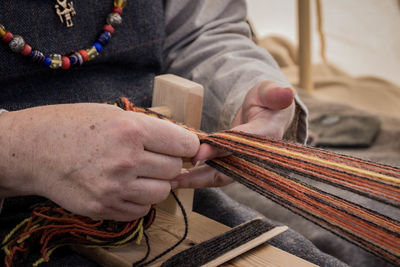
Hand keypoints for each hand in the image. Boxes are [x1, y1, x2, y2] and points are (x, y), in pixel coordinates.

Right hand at [0, 103, 198, 220]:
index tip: (182, 148)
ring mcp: (115, 187)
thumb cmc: (75, 125)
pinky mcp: (104, 207)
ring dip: (157, 183)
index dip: (187, 146)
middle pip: (174, 169)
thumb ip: (149, 129)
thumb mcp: (114, 114)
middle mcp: (127, 159)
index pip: (185, 144)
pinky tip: (126, 187)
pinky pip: (141, 210)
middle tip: (154, 158)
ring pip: (162, 192)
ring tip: (140, 173)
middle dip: (169, 163)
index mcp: (132, 130)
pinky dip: (140, 200)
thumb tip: (180, 144)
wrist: (35, 149)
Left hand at [171, 80, 294, 187]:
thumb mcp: (270, 92)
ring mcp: (244, 163)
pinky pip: (216, 174)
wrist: (269, 114)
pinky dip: (198, 178)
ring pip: (220, 176)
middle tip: (177, 177)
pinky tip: (178, 179)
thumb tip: (287, 92)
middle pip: (229, 168)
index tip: (198, 154)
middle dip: (203, 174)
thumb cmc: (267, 101)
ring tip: (172, 181)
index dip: (220, 149)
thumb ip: (275, 93)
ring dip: (197, 180)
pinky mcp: (234, 166)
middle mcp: (256, 155)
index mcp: (266, 135)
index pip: (241, 144)